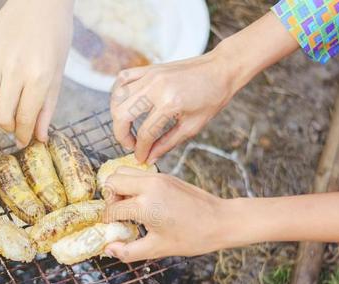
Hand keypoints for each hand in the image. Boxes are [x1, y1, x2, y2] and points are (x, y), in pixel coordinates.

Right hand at [0, 0, 72, 146]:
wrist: (40, 1)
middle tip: (13, 122)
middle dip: (7, 126)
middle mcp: (15, 70)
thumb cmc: (54, 37)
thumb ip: (47, 108)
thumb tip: (39, 138)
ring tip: (2, 102)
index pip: (24, 119)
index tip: (22, 141)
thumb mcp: (58, 73)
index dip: (22, 136)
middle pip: (0, 116)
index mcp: (38, 77)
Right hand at [102, 167, 226, 261]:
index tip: (110, 229)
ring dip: (119, 187)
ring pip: (123, 172)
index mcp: (145, 206)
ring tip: (127, 206)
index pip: (112, 209)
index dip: (107, 221)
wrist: (221, 221)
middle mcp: (149, 186)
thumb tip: (109, 249)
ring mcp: (157, 178)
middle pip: (112, 181)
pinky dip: (132, 184)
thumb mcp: (158, 249)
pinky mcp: (164, 175)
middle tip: (117, 214)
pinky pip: (138, 173)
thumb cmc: (192, 237)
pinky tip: (141, 201)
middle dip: (109, 198)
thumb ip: (129, 251)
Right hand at [111, 50, 235, 163]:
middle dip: (121, 135)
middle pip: (122, 115)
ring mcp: (150, 75)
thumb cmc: (212, 98)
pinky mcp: (149, 69)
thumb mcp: (192, 126)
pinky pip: (122, 78)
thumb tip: (149, 158)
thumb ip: (167, 143)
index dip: (140, 150)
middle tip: (130, 145)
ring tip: (126, 127)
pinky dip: (118, 93)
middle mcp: (156, 87)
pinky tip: (124, 105)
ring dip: (117, 116)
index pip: (145, 133)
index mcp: (170, 103)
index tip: (140, 158)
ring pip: (117, 97)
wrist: (221, 69)